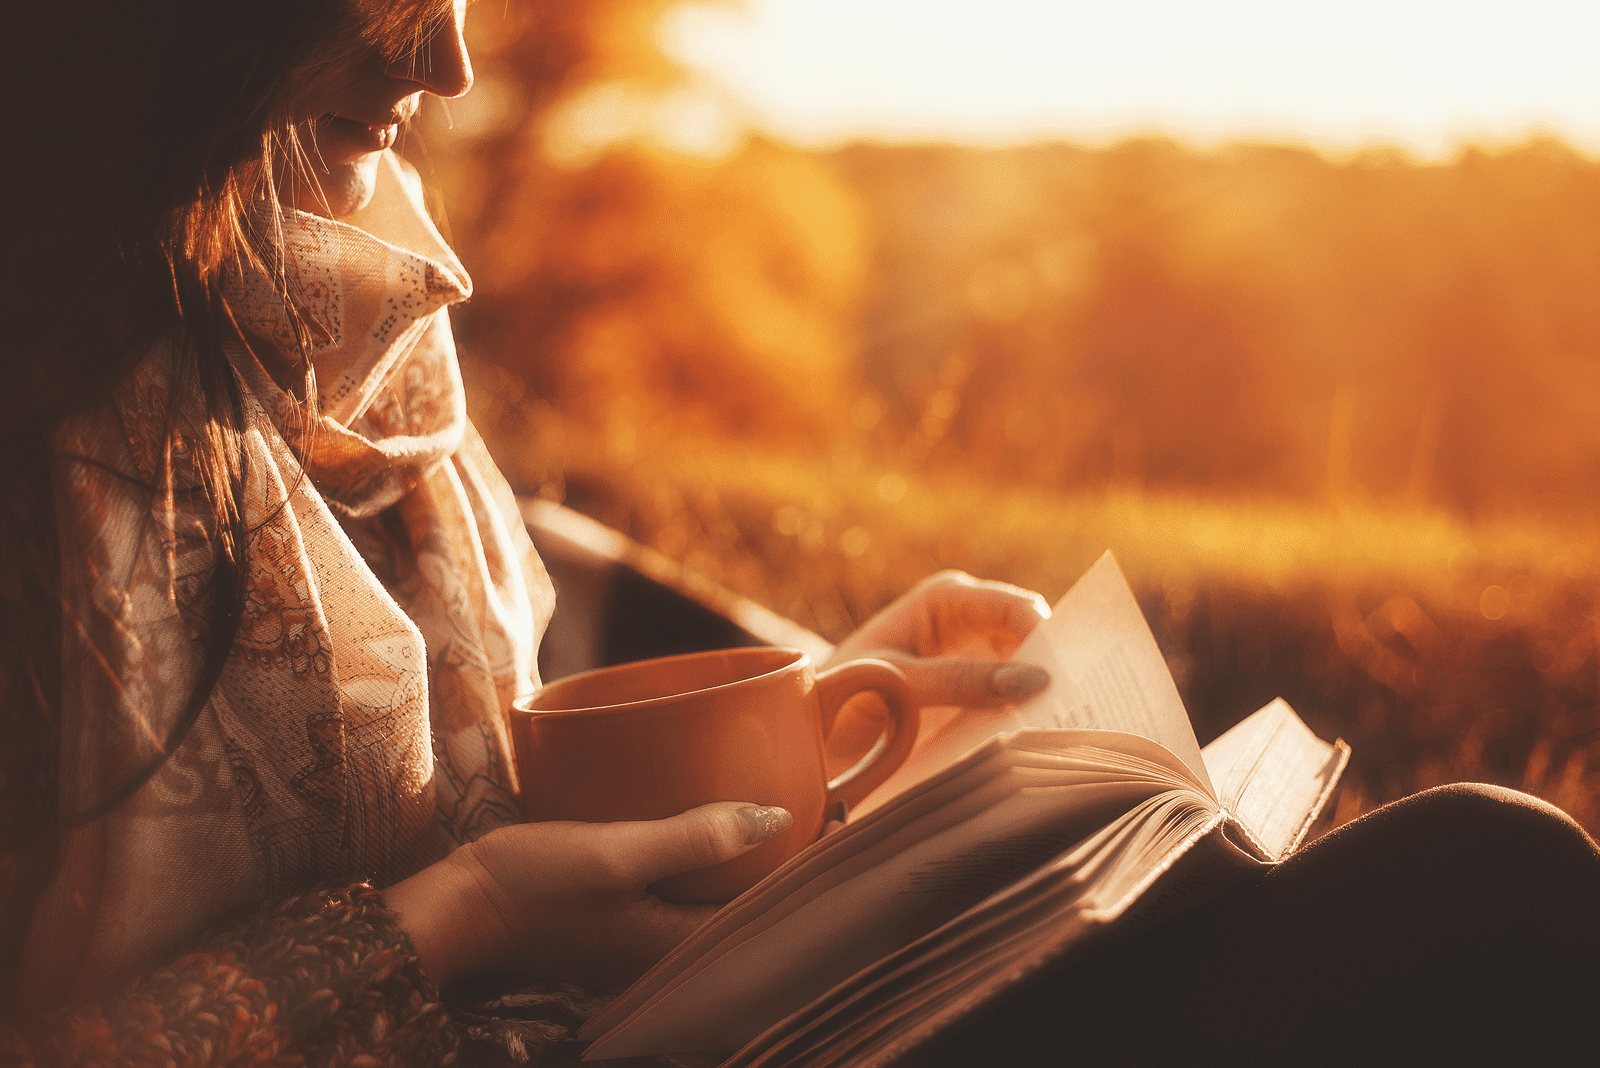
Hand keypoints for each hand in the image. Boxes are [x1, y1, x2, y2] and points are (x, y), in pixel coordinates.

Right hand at [385, 802, 791, 990]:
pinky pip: (691, 891)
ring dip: (758, 857)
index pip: (773, 910)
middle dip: (794, 858)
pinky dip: (717, 858)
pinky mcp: (631, 920)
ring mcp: (651, 939)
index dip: (814, 864)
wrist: (457, 909)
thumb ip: (695, 839)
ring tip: (787, 802)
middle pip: (755, 906)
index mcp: (682, 945)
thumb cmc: (531, 884)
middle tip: (823, 798)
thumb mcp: (616, 854)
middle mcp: (674, 951)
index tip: (840, 813)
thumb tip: (778, 821)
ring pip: (725, 897)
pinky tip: (718, 821)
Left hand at [825, 570, 1050, 768]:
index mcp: (946, 600)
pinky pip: (1012, 696)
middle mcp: (967, 618)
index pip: (1013, 609)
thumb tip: (1031, 681)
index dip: (1046, 637)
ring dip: (1044, 694)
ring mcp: (974, 653)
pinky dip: (1027, 713)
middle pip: (1028, 637)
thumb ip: (958, 681)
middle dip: (1053, 666)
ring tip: (1070, 726)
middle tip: (1082, 705)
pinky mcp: (975, 688)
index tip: (1066, 676)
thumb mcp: (898, 684)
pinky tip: (1044, 738)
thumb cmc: (845, 691)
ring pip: (1027, 668)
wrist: (813, 727)